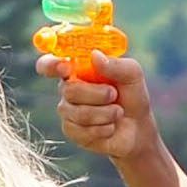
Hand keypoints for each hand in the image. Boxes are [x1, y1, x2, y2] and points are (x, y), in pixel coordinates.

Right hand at [52, 49, 160, 164]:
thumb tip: (95, 55)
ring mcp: (68, 111)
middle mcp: (68, 88)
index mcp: (77, 69)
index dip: (51, 65)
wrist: (138, 128)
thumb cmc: (131, 95)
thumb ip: (116, 64)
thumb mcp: (132, 74)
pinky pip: (82, 131)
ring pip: (78, 112)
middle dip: (97, 94)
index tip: (66, 68)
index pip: (49, 64)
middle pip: (69, 90)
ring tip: (118, 112)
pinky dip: (103, 129)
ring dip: (105, 113)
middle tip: (114, 94)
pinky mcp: (72, 131)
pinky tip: (110, 127)